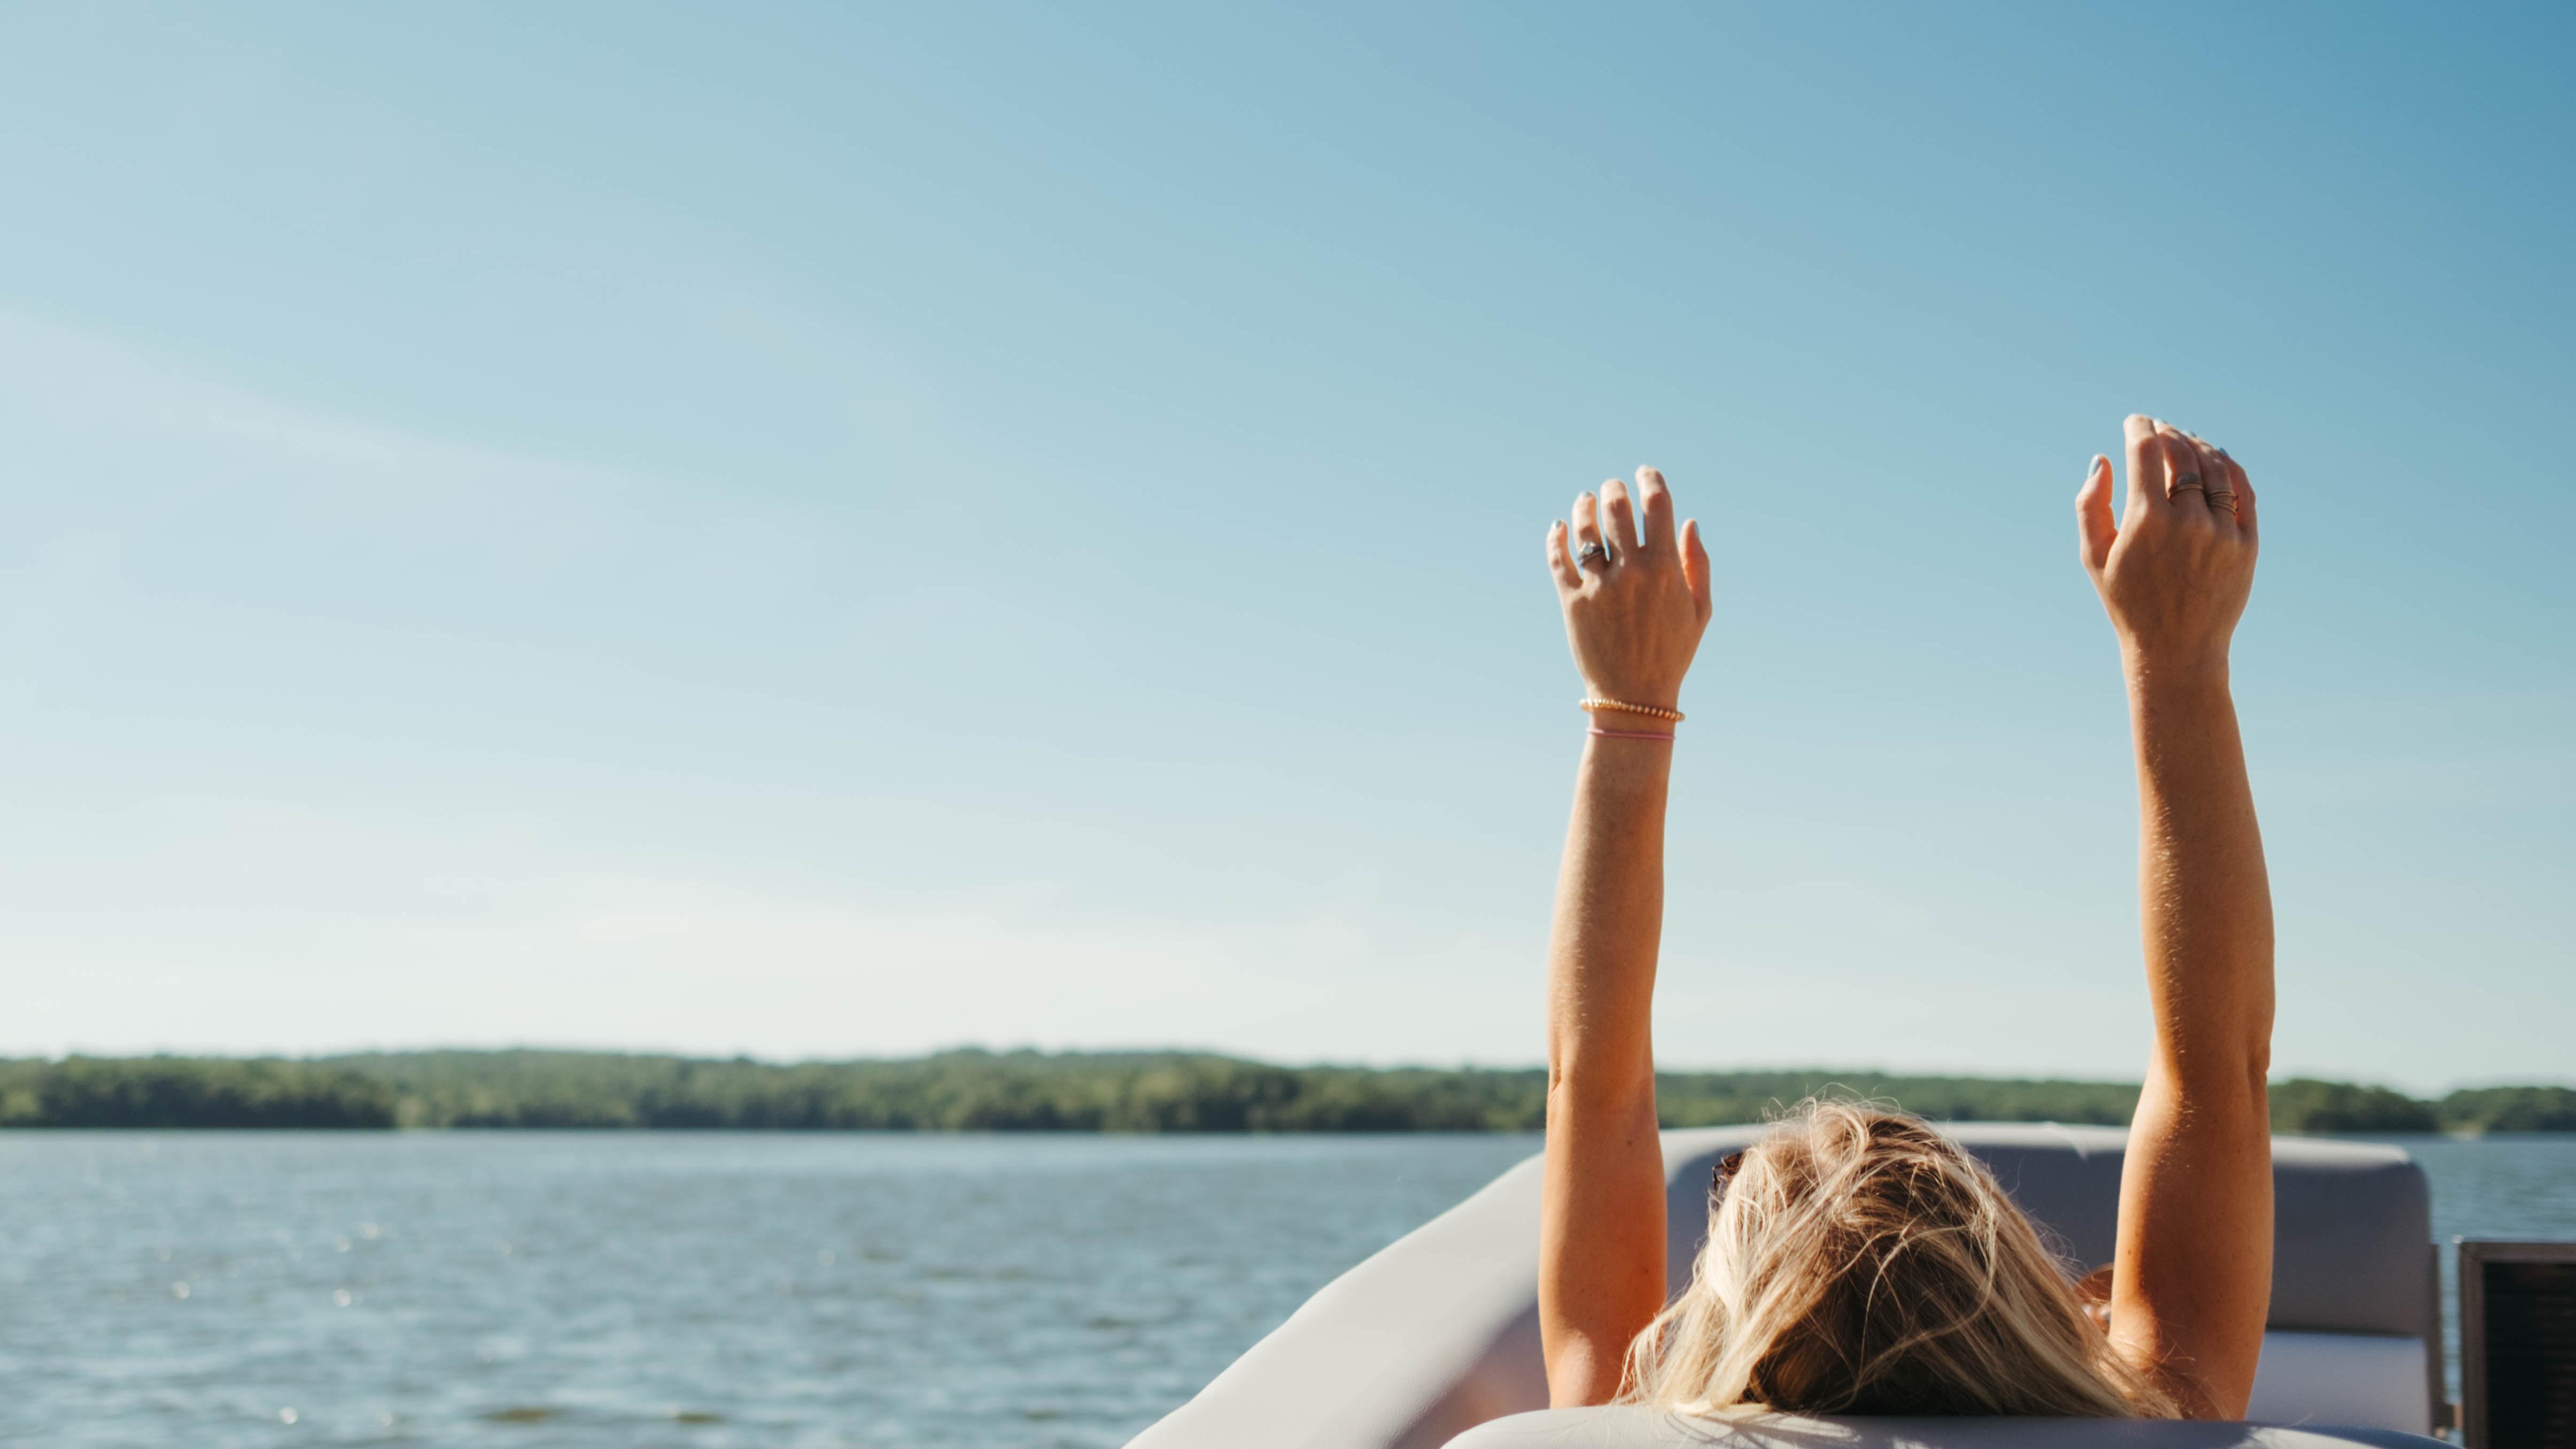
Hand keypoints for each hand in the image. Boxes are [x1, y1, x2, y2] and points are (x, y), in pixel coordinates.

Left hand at [1545, 467, 1712, 709]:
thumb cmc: (1672, 651)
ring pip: (1585, 530)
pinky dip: (1556, 538)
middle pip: (1617, 509)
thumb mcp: (1700, 610)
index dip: (1650, 479)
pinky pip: (1558, 560)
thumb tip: (1688, 521)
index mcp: (1665, 569)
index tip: (1643, 473)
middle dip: (1614, 489)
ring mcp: (1598, 587)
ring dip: (1584, 507)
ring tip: (1585, 500)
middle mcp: (1630, 573)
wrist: (1634, 696)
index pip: (1657, 505)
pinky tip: (1559, 527)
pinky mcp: (1571, 603)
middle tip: (1613, 488)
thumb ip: (1697, 563)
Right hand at [2076, 416, 2258, 678]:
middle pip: (2182, 451)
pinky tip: (2217, 458)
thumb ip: (2090, 504)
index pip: (2146, 450)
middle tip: (2159, 429)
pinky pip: (2242, 490)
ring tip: (2186, 441)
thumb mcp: (2094, 557)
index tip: (2135, 420)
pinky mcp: (2247, 543)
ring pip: (2216, 466)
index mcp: (2146, 521)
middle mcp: (2188, 520)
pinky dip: (2230, 467)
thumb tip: (2104, 459)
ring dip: (2198, 445)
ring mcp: (2223, 530)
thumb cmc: (2128, 602)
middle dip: (2167, 432)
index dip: (2139, 426)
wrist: (2177, 650)